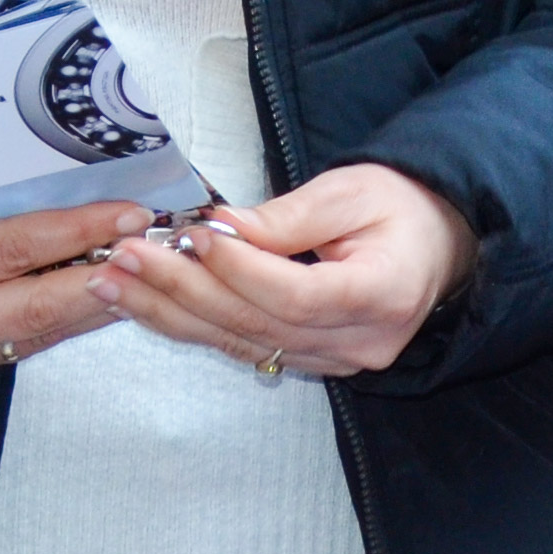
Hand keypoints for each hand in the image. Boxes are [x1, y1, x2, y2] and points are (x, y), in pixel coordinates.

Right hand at [0, 204, 148, 380]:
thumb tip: (58, 179)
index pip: (8, 248)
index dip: (74, 231)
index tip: (126, 212)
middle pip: (36, 303)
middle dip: (105, 274)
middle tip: (154, 246)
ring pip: (40, 331)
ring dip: (100, 301)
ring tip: (149, 270)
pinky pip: (28, 345)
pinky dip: (72, 319)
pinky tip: (109, 297)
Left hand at [94, 162, 480, 378]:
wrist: (438, 244)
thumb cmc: (401, 208)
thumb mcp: (353, 190)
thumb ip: (288, 216)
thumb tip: (222, 228)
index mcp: (382, 296)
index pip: (296, 293)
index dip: (238, 269)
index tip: (192, 233)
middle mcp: (358, 343)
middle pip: (257, 324)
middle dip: (182, 290)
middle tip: (125, 257)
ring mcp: (335, 362)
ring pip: (240, 342)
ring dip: (170, 313)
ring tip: (115, 282)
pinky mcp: (311, 362)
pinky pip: (243, 347)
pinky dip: (192, 324)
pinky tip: (146, 303)